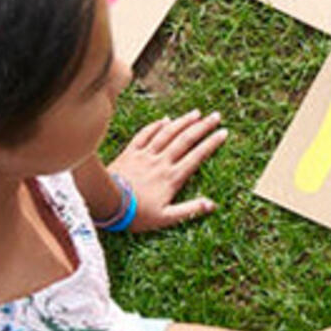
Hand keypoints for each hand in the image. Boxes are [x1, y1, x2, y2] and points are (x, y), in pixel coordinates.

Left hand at [107, 110, 227, 230]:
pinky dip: (156, 126)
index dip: (212, 143)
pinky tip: (165, 119)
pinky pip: (145, 135)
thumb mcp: (166, 218)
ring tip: (196, 113)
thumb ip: (190, 210)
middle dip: (202, 126)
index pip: (197, 156)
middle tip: (216, 116)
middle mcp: (161, 162)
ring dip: (182, 121)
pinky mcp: (130, 153)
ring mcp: (145, 155)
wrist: (107, 202)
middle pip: (185, 139)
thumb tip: (212, 205)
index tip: (224, 132)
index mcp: (172, 177)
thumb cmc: (137, 214)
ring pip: (167, 133)